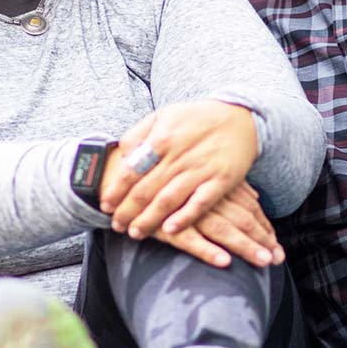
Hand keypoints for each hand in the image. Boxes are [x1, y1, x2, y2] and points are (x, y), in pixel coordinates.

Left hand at [99, 100, 258, 239]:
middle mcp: (179, 155)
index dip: (116, 190)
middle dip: (127, 211)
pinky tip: (170, 230)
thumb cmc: (197, 119)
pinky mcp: (221, 180)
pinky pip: (200, 203)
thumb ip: (140, 133)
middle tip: (116, 225)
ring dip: (149, 220)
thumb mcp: (164, 115)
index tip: (106, 204)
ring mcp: (201, 168)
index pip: (132, 170)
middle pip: (146, 189)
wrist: (240, 117)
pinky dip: (184, 218)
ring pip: (168, 200)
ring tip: (135, 232)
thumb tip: (121, 154)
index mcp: (162, 137)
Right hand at [147, 181, 284, 267]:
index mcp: (215, 182)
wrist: (122, 172)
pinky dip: (208, 251)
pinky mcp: (165, 224)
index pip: (248, 206)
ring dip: (245, 247)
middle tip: (278, 258)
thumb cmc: (167, 172)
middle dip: (262, 240)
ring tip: (264, 261)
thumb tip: (256, 199)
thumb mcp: (201, 171)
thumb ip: (229, 184)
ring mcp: (186, 210)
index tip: (277, 243)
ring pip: (223, 230)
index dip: (264, 226)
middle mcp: (205, 194)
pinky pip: (190, 240)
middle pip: (242, 219)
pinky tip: (225, 262)